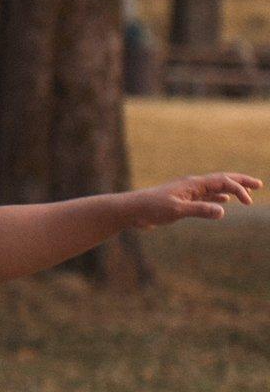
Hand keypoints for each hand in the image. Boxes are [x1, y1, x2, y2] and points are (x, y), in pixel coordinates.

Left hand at [128, 171, 260, 229]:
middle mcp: (193, 185)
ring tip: (246, 194)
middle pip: (222, 180)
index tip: (249, 203)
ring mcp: (188, 192)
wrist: (133, 210)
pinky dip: (218, 198)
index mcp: (193, 184)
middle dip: (241, 182)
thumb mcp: (177, 210)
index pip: (222, 182)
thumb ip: (200, 210)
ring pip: (215, 188)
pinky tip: (224, 203)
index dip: (239, 189)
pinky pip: (206, 197)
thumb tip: (224, 211)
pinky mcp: (183, 201)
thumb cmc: (152, 208)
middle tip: (259, 184)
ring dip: (232, 190)